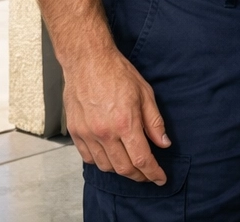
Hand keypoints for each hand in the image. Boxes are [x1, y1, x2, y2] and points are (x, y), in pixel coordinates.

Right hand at [64, 45, 171, 184]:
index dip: (153, 173)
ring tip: (131, 166)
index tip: (160, 178)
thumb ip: (154, 122)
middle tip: (148, 175)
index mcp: (125, 123)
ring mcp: (88, 134)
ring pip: (105, 166)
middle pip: (123, 168)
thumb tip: (164, 143)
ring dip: (120, 170)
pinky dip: (101, 162)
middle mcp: (105, 133)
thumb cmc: (117, 73)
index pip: (142, 160)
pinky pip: (88, 158)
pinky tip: (110, 156)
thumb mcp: (145, 93)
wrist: (87, 61)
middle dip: (139, 176)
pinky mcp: (75, 132)